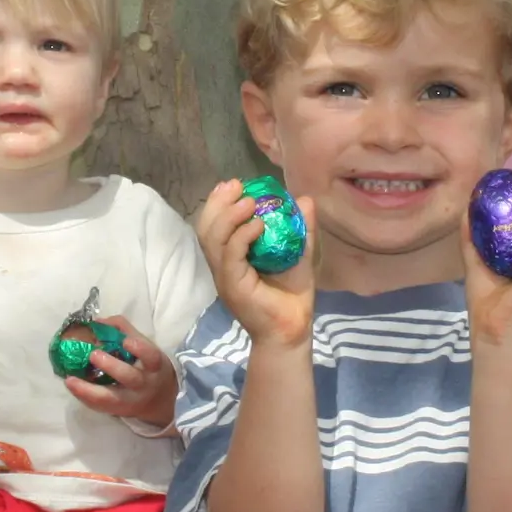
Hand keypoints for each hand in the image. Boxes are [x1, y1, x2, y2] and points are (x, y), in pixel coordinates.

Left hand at [67, 318, 180, 426]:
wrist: (158, 401)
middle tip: (93, 355)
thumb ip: (124, 330)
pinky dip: (83, 396)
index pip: (151, 356)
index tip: (126, 341)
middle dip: (111, 366)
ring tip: (70, 380)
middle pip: (130, 378)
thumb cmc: (147, 367)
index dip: (139, 349)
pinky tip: (71, 385)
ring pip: (110, 398)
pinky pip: (99, 405)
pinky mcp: (116, 410)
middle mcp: (143, 384)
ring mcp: (129, 400)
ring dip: (88, 389)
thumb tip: (98, 322)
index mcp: (153, 365)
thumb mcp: (146, 347)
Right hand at [195, 179, 314, 351]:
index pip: (212, 225)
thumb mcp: (298, 253)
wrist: (293, 328)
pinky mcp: (233, 286)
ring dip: (228, 216)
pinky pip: (231, 256)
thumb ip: (300, 228)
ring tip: (248, 201)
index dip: (218, 202)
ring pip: (213, 239)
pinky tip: (259, 224)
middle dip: (218, 203)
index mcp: (230, 257)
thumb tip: (305, 200)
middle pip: (205, 228)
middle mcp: (222, 265)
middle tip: (237, 185)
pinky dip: (242, 236)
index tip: (233, 183)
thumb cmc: (292, 295)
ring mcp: (225, 277)